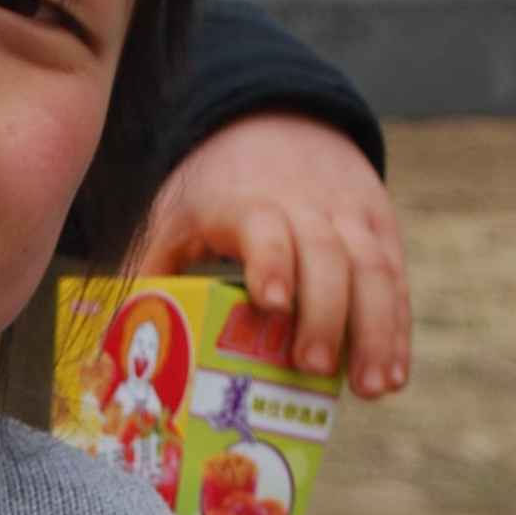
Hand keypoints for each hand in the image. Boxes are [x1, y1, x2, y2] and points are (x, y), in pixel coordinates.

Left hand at [137, 110, 410, 399]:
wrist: (278, 125)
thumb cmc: (214, 192)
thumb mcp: (172, 217)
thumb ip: (150, 272)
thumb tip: (118, 345)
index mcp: (246, 199)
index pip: (264, 226)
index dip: (272, 261)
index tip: (273, 304)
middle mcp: (307, 203)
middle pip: (328, 254)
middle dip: (326, 313)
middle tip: (315, 366)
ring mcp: (350, 215)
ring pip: (374, 268)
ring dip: (376, 331)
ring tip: (371, 388)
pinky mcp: (379, 229)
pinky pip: (395, 280)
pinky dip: (396, 329)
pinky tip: (393, 375)